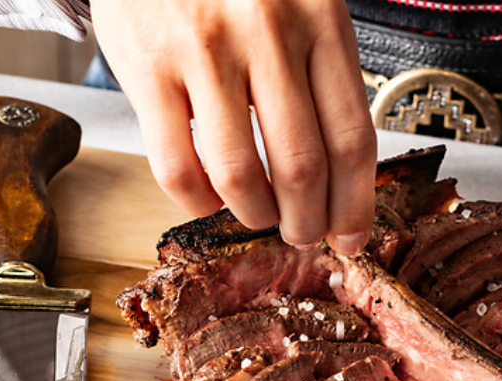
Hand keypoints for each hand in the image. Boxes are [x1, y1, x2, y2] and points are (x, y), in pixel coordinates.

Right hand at [92, 0, 376, 252]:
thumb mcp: (303, 7)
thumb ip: (323, 78)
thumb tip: (343, 181)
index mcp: (321, 22)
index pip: (352, 139)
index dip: (354, 204)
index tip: (351, 237)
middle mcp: (268, 34)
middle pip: (303, 166)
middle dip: (307, 221)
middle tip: (303, 234)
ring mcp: (204, 49)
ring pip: (242, 175)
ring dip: (256, 215)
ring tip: (261, 217)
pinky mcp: (147, 65)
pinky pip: (177, 166)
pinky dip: (198, 200)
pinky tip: (209, 196)